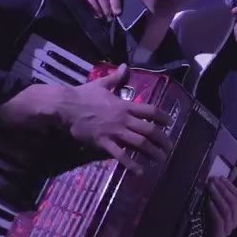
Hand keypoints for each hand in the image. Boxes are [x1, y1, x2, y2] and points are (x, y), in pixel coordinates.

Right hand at [58, 64, 172, 172]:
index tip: (170, 123)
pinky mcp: (104, 143)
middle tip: (170, 147)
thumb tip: (124, 65)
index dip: (163, 117)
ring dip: (153, 152)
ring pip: (140, 143)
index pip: (150, 110)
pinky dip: (131, 164)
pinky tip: (140, 171)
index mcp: (124, 105)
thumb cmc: (83, 94)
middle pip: (150, 130)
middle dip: (163, 139)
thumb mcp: (101, 83)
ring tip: (161, 159)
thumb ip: (116, 77)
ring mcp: (115, 132)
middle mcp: (124, 119)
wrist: (66, 106)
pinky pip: (121, 155)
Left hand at [203, 171, 236, 236]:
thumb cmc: (204, 218)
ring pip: (227, 210)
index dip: (230, 185)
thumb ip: (222, 189)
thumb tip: (233, 169)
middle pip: (233, 202)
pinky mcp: (219, 236)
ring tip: (210, 188)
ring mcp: (228, 230)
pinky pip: (219, 220)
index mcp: (235, 213)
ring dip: (218, 196)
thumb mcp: (213, 201)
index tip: (220, 177)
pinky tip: (209, 202)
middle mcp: (234, 222)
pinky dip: (214, 210)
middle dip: (223, 189)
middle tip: (213, 180)